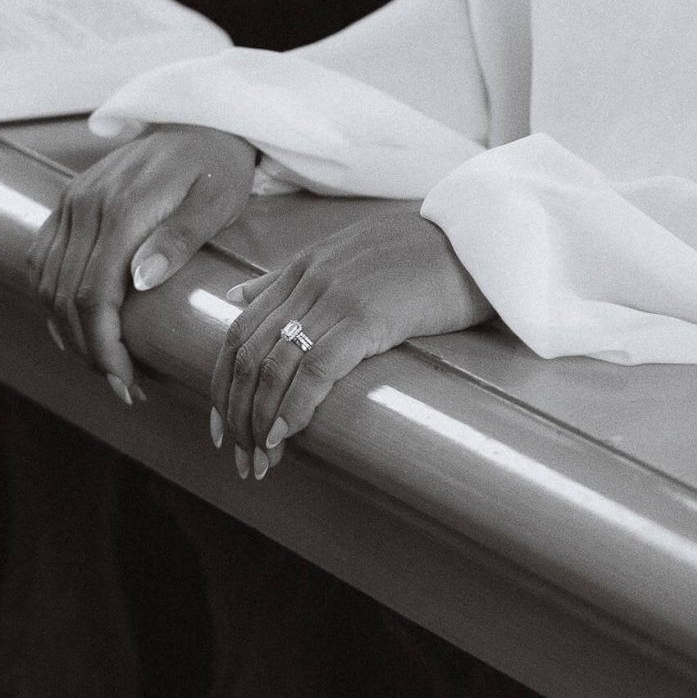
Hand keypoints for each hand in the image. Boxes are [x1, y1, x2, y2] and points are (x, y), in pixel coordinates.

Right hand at [30, 125, 257, 403]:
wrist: (202, 121)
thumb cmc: (218, 166)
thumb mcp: (216, 202)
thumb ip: (179, 239)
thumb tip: (141, 280)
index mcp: (123, 208)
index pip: (96, 294)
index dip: (105, 346)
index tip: (125, 382)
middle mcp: (86, 204)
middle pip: (66, 296)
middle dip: (90, 350)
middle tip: (122, 386)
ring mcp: (72, 202)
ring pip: (47, 283)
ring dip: (68, 331)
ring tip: (103, 363)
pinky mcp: (67, 202)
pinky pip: (42, 260)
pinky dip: (51, 299)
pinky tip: (75, 326)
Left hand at [212, 202, 490, 478]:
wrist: (475, 238)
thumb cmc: (418, 255)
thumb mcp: (342, 256)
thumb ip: (287, 279)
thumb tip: (236, 297)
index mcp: (299, 269)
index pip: (238, 332)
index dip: (222, 383)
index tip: (221, 425)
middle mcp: (308, 282)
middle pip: (247, 355)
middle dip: (235, 412)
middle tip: (240, 456)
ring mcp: (335, 298)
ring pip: (274, 366)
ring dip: (260, 421)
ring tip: (262, 460)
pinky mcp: (367, 317)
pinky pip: (317, 368)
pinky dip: (294, 406)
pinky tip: (286, 435)